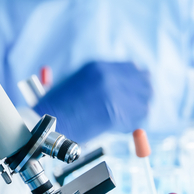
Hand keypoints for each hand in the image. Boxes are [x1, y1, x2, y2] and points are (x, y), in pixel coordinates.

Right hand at [34, 61, 151, 141]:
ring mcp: (115, 94)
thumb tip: (123, 87)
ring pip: (143, 102)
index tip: (139, 87)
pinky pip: (137, 120)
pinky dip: (131, 125)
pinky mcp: (117, 113)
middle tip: (138, 105)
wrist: (50, 122)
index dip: (137, 79)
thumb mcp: (78, 82)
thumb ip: (101, 80)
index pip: (131, 69)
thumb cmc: (58, 106)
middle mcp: (109, 77)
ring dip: (137, 111)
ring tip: (124, 118)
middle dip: (142, 94)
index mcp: (98, 67)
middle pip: (143, 82)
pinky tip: (118, 126)